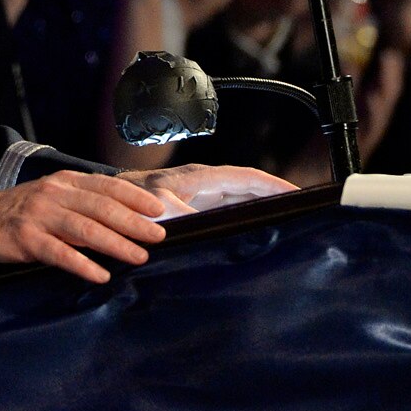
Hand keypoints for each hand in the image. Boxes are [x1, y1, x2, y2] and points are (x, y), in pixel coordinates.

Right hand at [0, 170, 169, 282]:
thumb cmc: (19, 212)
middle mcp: (53, 194)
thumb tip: (124, 219)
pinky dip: (82, 264)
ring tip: (139, 255)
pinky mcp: (25, 239)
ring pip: (84, 228)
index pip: (106, 186)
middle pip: (100, 207)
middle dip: (133, 222)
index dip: (134, 198)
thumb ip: (82, 203)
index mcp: (63, 181)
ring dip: (115, 243)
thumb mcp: (52, 197)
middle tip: (159, 235)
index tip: (159, 210)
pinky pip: (59, 253)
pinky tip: (100, 274)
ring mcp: (38, 215)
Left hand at [117, 163, 296, 214]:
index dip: (274, 184)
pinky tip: (254, 233)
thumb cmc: (126, 198)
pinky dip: (245, 218)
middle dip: (276, 195)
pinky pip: (226, 212)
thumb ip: (174, 210)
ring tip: (288, 221)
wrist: (107, 201)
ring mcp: (200, 197)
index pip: (247, 177)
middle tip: (304, 209)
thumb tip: (197, 220)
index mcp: (200, 177)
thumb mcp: (152, 203)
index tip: (298, 194)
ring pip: (240, 199)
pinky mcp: (193, 210)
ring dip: (262, 207)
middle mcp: (204, 184)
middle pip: (249, 187)